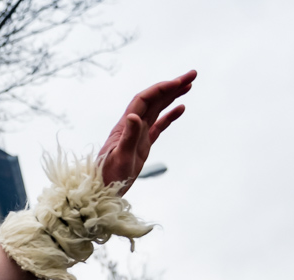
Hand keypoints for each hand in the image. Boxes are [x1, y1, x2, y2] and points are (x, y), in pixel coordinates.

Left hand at [98, 71, 195, 192]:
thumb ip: (128, 137)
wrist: (102, 191)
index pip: (144, 100)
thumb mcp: (121, 157)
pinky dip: (170, 115)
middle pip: (153, 99)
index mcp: (125, 125)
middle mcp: (131, 126)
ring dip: (172, 96)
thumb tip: (134, 116)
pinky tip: (181, 108)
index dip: (161, 89)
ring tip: (189, 85)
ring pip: (157, 109)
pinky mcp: (142, 144)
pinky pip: (158, 125)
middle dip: (172, 86)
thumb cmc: (108, 176)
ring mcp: (137, 134)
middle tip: (192, 74)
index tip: (178, 82)